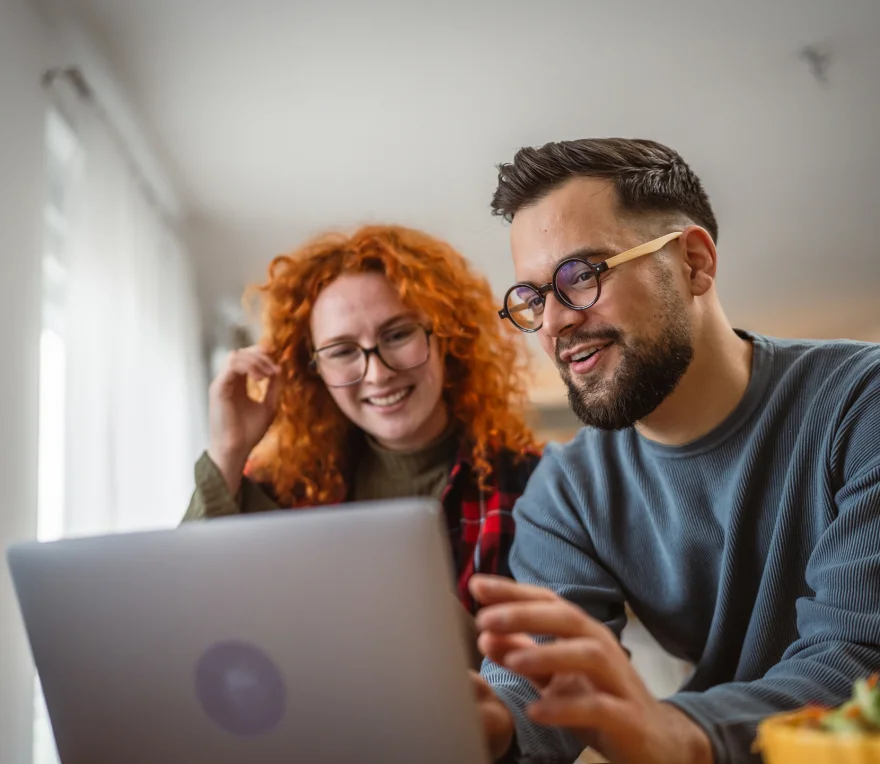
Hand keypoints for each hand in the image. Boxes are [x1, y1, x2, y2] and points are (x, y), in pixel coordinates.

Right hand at [207, 345, 281, 493]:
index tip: (277, 365)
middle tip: (274, 370)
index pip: (246, 358)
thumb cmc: (249, 432)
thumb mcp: (268, 406)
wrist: (236, 450)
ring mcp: (221, 384)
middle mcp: (227, 381)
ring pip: (235, 355)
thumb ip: (273, 387)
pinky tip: (260, 379)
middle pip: (241, 353)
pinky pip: (231, 366)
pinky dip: (248, 367)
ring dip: (255, 361)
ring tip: (267, 376)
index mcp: (237, 384)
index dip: (261, 355)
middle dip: (260, 356)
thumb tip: (278, 369)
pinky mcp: (218, 389)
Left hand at [470, 575, 712, 763]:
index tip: (476, 586)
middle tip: (485, 619)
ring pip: (586, 655)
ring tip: (512, 662)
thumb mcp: (555, 677)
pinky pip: (598, 708)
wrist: (658, 744)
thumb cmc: (600, 700)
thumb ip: (523, 654)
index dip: (513, 591)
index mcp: (582, 633)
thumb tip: (485, 636)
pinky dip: (566, 708)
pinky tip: (537, 711)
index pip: (547, 601)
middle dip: (524, 615)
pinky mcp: (628, 718)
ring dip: (547, 655)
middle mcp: (601, 647)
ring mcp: (617, 680)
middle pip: (566, 618)